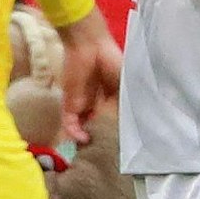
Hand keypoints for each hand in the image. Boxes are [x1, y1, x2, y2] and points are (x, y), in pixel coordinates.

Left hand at [58, 7, 121, 144]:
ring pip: (84, 128)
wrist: (89, 44)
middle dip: (101, 139)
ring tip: (93, 149)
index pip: (116, 121)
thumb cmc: (111, 60)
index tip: (123, 146)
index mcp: (115, 98)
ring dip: (87, 139)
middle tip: (106, 153)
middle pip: (99, 126)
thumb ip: (126, 103)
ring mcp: (83, 105)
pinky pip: (70, 122)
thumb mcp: (125, 83)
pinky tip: (82, 138)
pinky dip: (74, 132)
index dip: (118, 133)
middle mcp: (99, 104)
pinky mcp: (69, 103)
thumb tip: (130, 124)